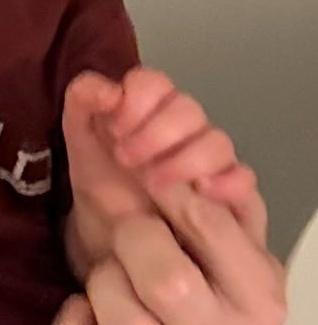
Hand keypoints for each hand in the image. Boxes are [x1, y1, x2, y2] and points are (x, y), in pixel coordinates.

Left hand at [49, 178, 285, 324]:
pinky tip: (82, 312)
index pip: (210, 225)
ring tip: (115, 277)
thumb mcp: (235, 242)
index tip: (157, 185)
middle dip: (134, 239)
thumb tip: (209, 167)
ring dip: (104, 284)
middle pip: (167, 281)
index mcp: (261, 303)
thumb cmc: (216, 292)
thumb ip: (226, 200)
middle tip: (133, 234)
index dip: (171, 193)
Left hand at [63, 68, 260, 265]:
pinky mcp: (230, 195)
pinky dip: (228, 182)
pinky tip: (202, 192)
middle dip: (155, 132)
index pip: (156, 83)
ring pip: (217, 142)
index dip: (138, 98)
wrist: (113, 241)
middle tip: (126, 158)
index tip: (115, 126)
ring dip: (184, 159)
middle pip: (189, 110)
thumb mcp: (80, 141)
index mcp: (150, 109)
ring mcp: (210, 162)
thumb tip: (106, 89)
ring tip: (153, 184)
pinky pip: (244, 180)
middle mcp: (185, 130)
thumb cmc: (103, 186)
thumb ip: (82, 101)